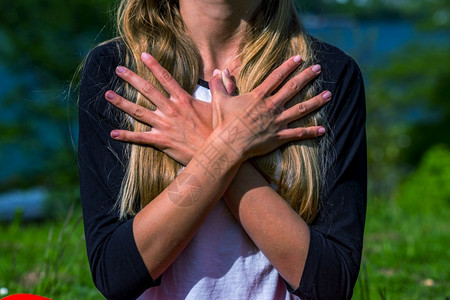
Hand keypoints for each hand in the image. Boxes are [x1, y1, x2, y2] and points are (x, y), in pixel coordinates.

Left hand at [105, 52, 211, 164]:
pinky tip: (113, 133)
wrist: (216, 153)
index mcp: (184, 100)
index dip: (154, 66)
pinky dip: (126, 135)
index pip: (166, 78)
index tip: (143, 55)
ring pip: (139, 112)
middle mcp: (171, 110)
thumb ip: (221, 86)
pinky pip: (140, 138)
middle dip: (131, 79)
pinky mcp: (162, 141)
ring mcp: (165, 125)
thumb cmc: (219, 130)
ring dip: (122, 103)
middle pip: (147, 91)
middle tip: (118, 70)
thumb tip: (220, 70)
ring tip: (108, 94)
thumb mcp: (221, 106)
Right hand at [209, 56, 330, 159]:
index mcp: (259, 96)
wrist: (228, 144)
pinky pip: (298, 133)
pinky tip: (322, 129)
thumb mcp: (220, 100)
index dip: (289, 66)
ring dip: (316, 101)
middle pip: (293, 88)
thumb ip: (220, 83)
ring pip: (301, 109)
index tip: (299, 58)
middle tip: (319, 68)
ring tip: (329, 94)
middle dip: (307, 76)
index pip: (277, 77)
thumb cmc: (224, 122)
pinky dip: (310, 132)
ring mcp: (277, 122)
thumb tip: (219, 69)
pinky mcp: (279, 136)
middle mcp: (271, 106)